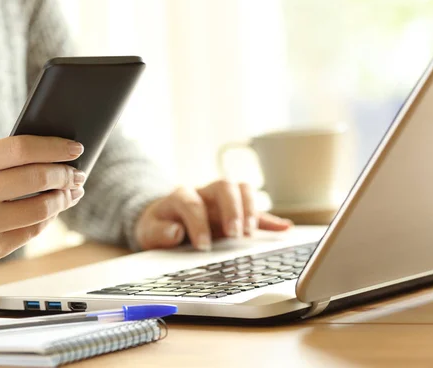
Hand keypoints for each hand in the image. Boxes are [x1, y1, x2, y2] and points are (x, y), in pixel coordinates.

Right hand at [0, 136, 86, 277]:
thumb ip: (6, 158)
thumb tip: (58, 155)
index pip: (21, 148)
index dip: (55, 147)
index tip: (75, 149)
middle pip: (37, 177)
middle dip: (65, 175)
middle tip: (77, 174)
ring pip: (42, 208)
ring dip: (64, 198)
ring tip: (72, 192)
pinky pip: (33, 230)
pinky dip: (49, 218)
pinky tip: (54, 209)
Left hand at [134, 180, 291, 250]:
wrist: (163, 221)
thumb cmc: (159, 226)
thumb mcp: (148, 231)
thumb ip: (158, 232)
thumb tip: (175, 232)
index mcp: (182, 195)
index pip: (192, 201)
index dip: (198, 223)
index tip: (203, 246)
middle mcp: (205, 192)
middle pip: (224, 186)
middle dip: (232, 209)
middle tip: (233, 234)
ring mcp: (222, 201)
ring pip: (243, 190)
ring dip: (249, 210)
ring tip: (249, 234)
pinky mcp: (236, 212)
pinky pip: (257, 211)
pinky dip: (270, 220)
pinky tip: (283, 228)